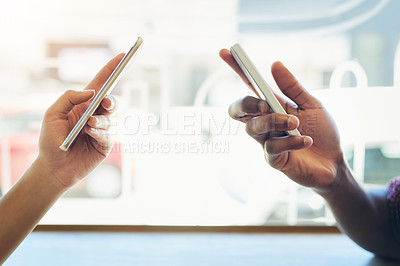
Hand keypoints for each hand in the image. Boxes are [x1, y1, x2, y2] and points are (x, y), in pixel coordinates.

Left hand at [36, 54, 122, 187]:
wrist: (55, 168)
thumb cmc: (51, 140)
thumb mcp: (52, 114)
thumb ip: (69, 98)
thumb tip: (92, 92)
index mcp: (83, 104)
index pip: (101, 83)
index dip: (111, 69)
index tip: (122, 56)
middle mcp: (95, 115)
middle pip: (111, 101)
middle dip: (110, 101)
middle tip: (104, 104)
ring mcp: (102, 130)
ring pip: (110, 118)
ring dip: (100, 121)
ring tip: (88, 126)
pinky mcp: (105, 144)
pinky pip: (108, 134)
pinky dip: (99, 133)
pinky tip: (89, 135)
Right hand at [220, 49, 344, 189]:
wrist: (334, 163)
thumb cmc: (322, 132)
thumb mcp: (312, 105)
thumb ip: (293, 87)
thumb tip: (274, 63)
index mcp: (272, 106)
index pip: (249, 86)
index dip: (236, 69)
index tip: (226, 52)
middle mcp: (264, 122)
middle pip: (237, 110)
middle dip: (246, 103)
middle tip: (265, 104)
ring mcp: (266, 141)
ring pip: (253, 128)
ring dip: (275, 122)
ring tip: (296, 124)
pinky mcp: (272, 159)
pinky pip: (271, 148)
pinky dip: (290, 142)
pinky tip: (306, 141)